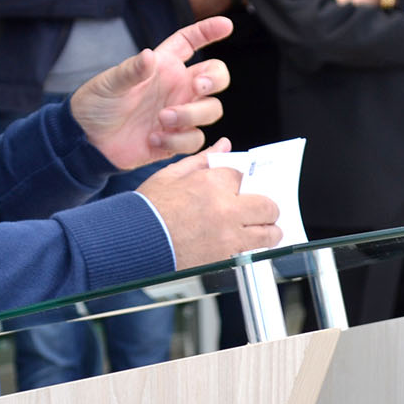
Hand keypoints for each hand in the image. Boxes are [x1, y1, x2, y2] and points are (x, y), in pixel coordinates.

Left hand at [70, 16, 232, 168]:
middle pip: (216, 77)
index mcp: (163, 66)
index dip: (209, 31)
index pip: (191, 42)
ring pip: (211, 109)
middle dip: (215, 79)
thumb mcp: (109, 83)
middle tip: (198, 86)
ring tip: (162, 118)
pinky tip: (154, 139)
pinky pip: (194, 139)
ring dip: (192, 114)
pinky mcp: (175, 139)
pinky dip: (178, 140)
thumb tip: (149, 56)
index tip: (226, 25)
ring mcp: (179, 113)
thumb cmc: (97, 104)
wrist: (87, 140)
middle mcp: (177, 88)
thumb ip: (131, 70)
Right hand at [136, 141, 282, 268]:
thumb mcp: (171, 174)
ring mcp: (227, 236)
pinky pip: (254, 253)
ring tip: (264, 230)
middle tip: (262, 210)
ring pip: (268, 233)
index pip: (244, 176)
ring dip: (269, 230)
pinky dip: (254, 249)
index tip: (240, 188)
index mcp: (212, 183)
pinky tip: (247, 245)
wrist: (134, 241)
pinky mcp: (224, 258)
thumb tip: (223, 145)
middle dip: (267, 206)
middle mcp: (225, 209)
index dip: (242, 182)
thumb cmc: (148, 209)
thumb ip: (202, 160)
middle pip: (267, 205)